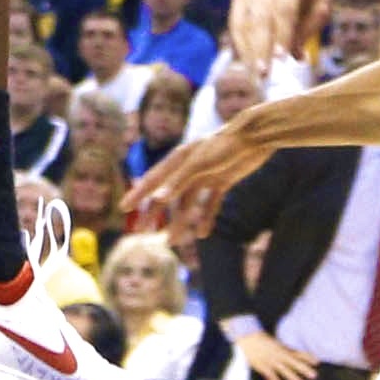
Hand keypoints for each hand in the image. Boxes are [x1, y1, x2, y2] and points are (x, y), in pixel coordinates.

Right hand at [125, 124, 267, 238]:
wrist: (256, 138)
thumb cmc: (225, 147)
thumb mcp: (200, 164)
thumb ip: (179, 181)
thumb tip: (158, 199)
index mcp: (178, 160)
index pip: (153, 180)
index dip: (138, 195)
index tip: (124, 208)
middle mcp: (189, 168)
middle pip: (167, 194)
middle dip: (155, 213)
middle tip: (142, 231)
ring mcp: (206, 174)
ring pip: (188, 202)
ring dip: (180, 221)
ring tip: (173, 242)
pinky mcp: (222, 180)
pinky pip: (210, 203)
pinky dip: (206, 218)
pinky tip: (204, 234)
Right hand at [225, 0, 334, 71]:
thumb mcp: (320, 11)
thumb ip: (306, 31)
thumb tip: (294, 58)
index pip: (284, 10)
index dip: (282, 35)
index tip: (281, 60)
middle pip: (260, 18)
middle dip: (261, 49)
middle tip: (263, 75)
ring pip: (244, 21)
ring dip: (247, 51)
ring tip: (254, 76)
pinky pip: (236, 22)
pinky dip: (240, 43)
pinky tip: (246, 62)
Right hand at [233, 328, 321, 379]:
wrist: (247, 336)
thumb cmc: (261, 339)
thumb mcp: (274, 343)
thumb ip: (284, 349)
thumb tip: (293, 354)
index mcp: (281, 348)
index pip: (297, 353)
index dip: (307, 357)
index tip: (317, 362)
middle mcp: (278, 355)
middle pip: (293, 362)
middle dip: (304, 369)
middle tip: (314, 375)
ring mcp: (271, 361)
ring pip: (284, 370)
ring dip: (292, 377)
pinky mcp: (263, 366)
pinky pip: (271, 376)